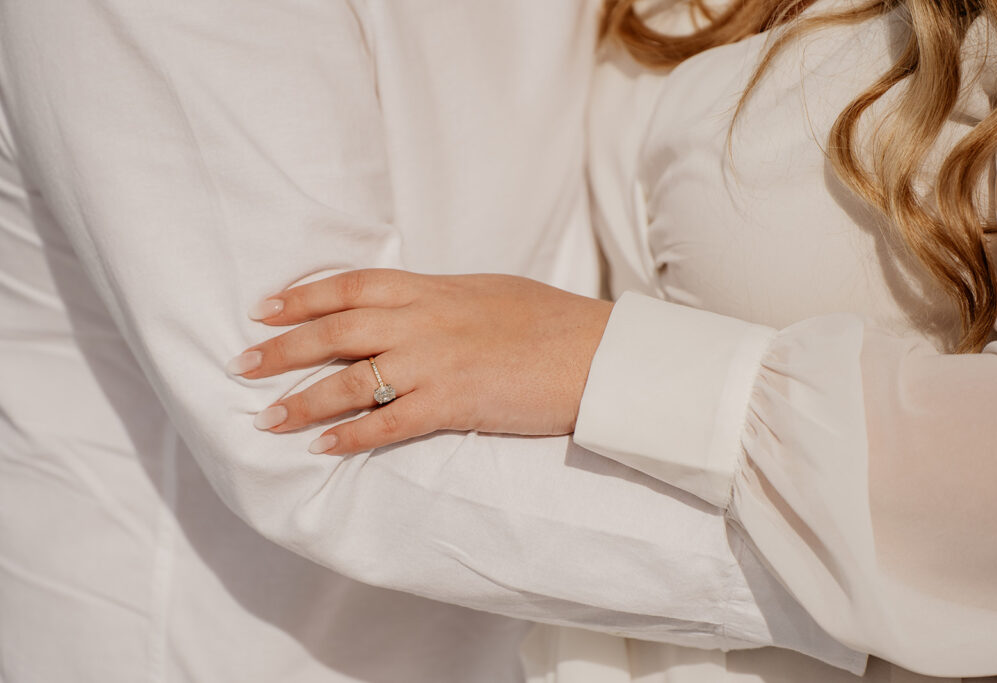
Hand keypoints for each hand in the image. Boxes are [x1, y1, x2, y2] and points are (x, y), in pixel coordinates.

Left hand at [228, 269, 612, 454]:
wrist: (594, 352)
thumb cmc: (547, 320)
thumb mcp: (486, 292)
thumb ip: (438, 300)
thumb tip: (406, 306)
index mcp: (432, 289)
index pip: (351, 285)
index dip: (302, 297)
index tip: (263, 308)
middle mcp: (424, 321)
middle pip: (337, 330)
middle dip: (284, 348)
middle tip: (242, 364)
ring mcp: (437, 362)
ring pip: (352, 380)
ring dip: (304, 400)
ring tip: (267, 417)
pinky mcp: (455, 403)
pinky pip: (390, 423)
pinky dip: (352, 437)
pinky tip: (323, 449)